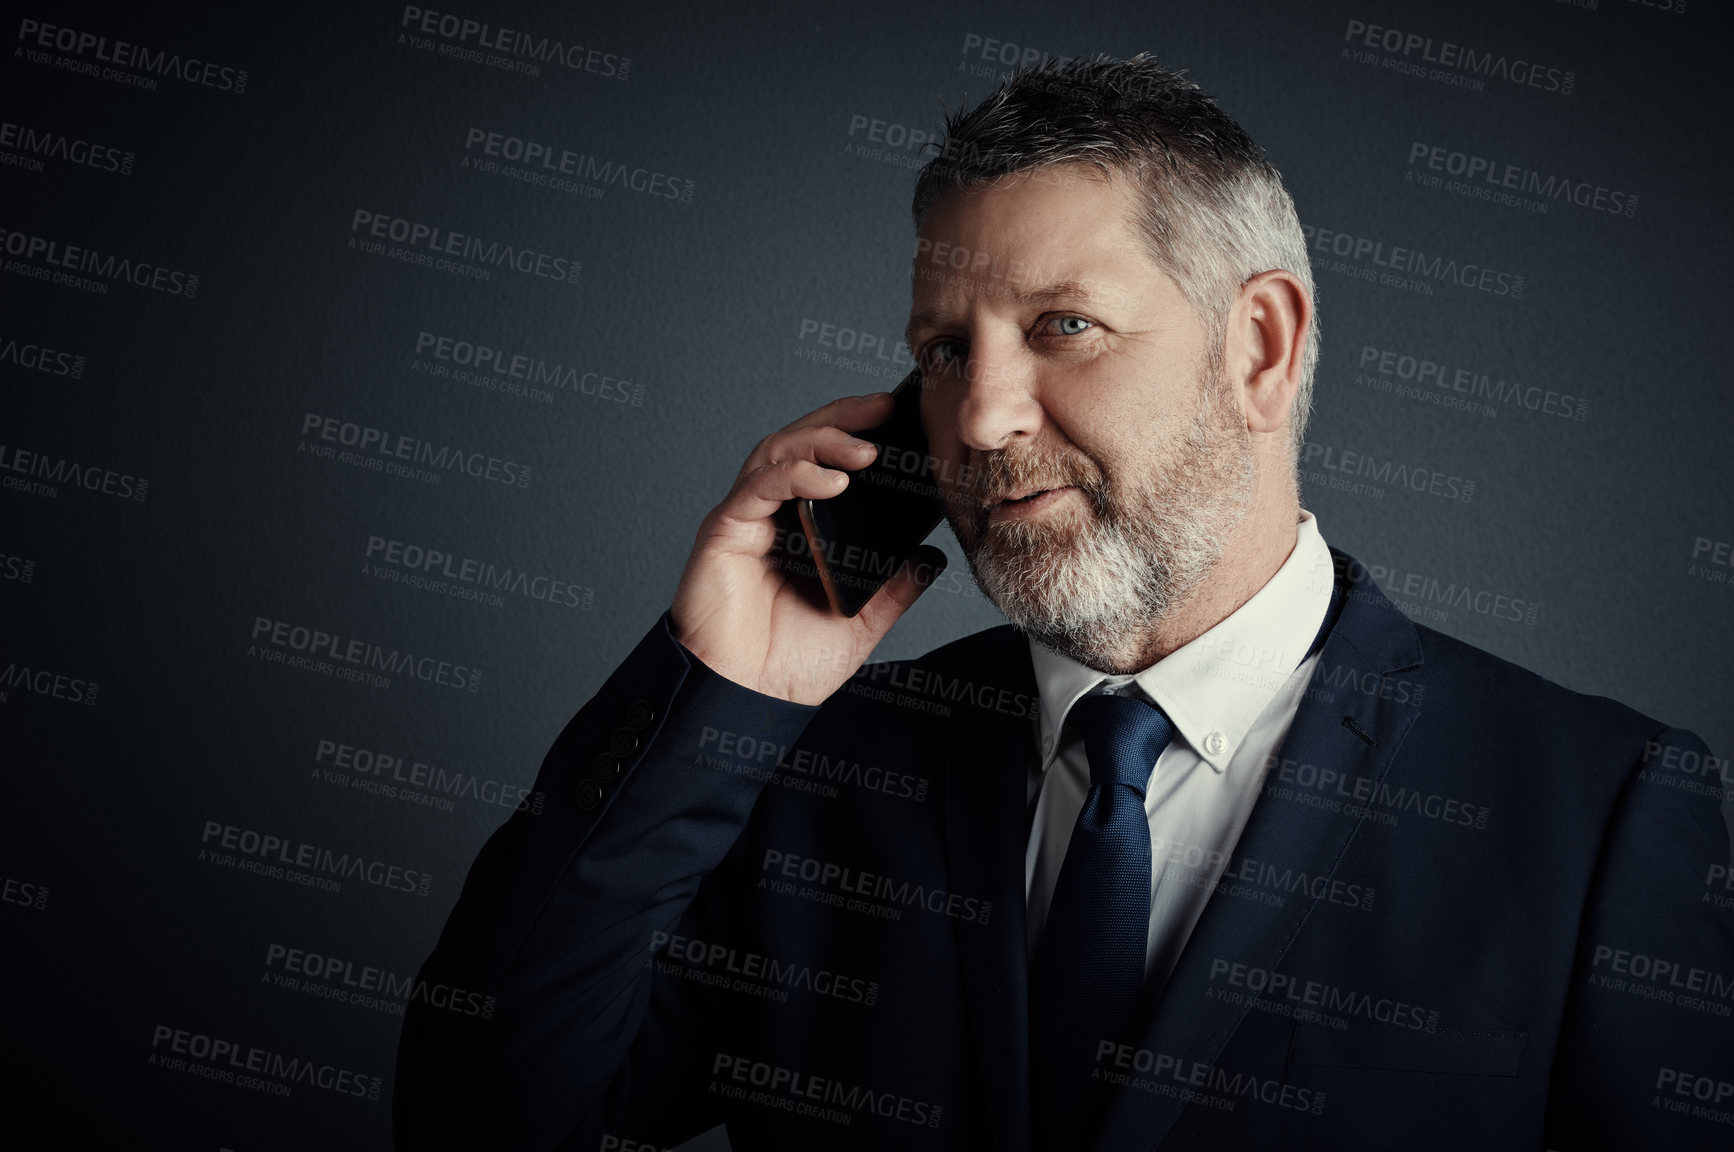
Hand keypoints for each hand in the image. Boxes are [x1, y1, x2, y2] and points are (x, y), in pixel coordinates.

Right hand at [669, 392, 946, 704]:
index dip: (858, 431)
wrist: (747, 700)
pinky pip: (759, 488)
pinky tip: (830, 480)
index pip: (827, 460)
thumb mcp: (862, 621)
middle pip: (802, 442)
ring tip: (864, 448)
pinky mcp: (725, 532)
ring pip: (779, 452)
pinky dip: (795, 476)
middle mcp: (771, 514)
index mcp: (801, 527)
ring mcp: (746, 519)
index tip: (900, 417)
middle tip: (884, 408)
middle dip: (842, 418)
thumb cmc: (788, 664)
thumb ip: (894, 587)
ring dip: (821, 440)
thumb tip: (931, 556)